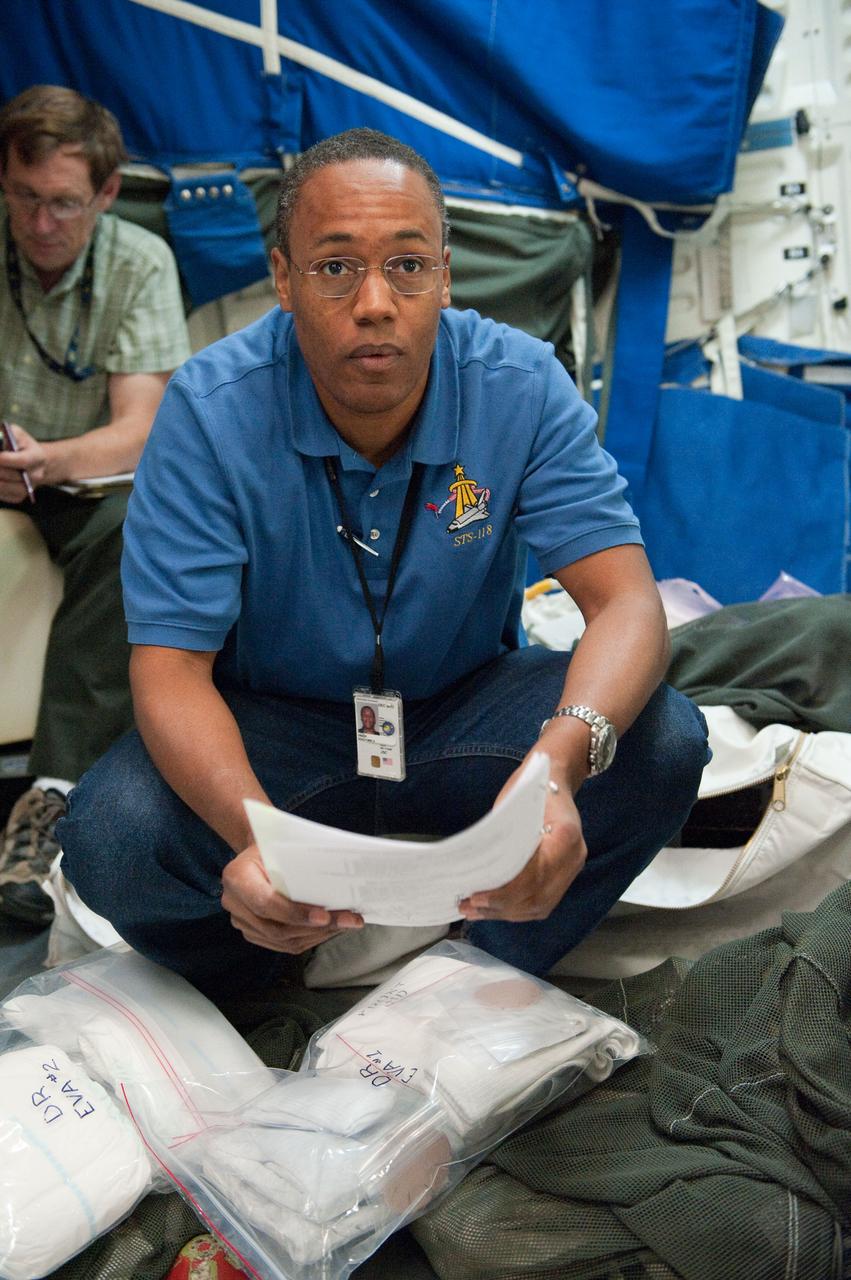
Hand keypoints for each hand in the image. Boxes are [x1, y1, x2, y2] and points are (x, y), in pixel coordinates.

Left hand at [0, 423, 45, 501]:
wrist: (36, 463)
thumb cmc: (23, 446)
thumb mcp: (17, 434)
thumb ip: (5, 436)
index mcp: (37, 457)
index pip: (22, 461)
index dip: (4, 459)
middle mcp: (35, 475)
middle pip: (11, 475)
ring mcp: (28, 489)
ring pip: (4, 487)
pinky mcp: (19, 497)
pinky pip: (2, 495)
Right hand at [221, 842, 363, 953]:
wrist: (257, 853)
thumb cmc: (272, 844)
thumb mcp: (281, 844)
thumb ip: (299, 862)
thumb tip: (338, 879)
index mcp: (237, 876)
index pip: (266, 903)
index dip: (295, 913)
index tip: (325, 917)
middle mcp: (234, 903)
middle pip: (277, 928)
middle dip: (316, 928)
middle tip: (348, 920)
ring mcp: (241, 921)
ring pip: (282, 940)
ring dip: (317, 935)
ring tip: (345, 924)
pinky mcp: (253, 932)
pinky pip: (282, 944)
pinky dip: (309, 938)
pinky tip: (330, 929)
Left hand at [458, 765, 586, 922]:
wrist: (554, 777)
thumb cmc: (531, 786)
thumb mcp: (514, 804)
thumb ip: (503, 838)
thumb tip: (476, 870)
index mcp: (566, 835)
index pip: (535, 876)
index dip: (505, 892)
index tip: (478, 896)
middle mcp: (574, 856)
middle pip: (537, 898)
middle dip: (500, 907)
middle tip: (469, 906)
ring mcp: (572, 868)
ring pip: (539, 906)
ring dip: (505, 912)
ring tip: (475, 911)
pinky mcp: (564, 875)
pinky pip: (542, 902)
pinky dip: (516, 909)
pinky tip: (493, 909)